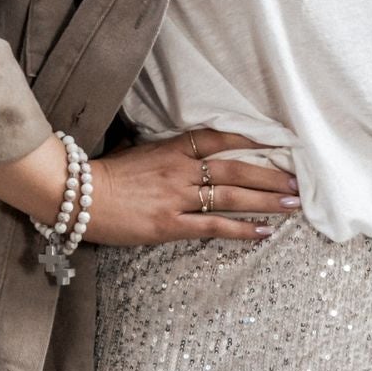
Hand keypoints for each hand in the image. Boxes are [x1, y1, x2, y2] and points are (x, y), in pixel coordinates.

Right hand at [87, 128, 299, 245]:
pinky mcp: (170, 225)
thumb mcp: (136, 152)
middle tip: (297, 181)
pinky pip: (214, 227)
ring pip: (232, 197)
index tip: (277, 143)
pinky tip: (263, 233)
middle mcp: (180, 170)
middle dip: (270, 175)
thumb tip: (181, 153)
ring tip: (292, 204)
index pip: (220, 138)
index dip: (251, 139)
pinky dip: (242, 229)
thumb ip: (163, 153)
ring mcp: (177, 198)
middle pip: (237, 168)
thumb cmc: (102, 175)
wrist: (74, 195)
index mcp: (172, 148)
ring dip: (266, 201)